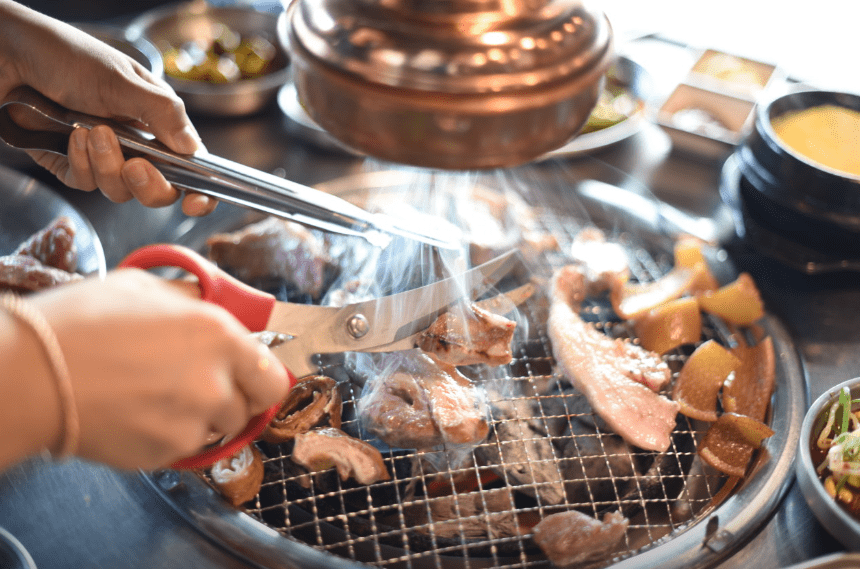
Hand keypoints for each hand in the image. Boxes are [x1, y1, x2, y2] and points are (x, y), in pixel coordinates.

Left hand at [0, 1, 215, 215]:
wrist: (8, 56)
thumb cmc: (67, 55)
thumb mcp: (123, 80)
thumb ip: (163, 114)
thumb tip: (193, 150)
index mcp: (160, 121)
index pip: (192, 166)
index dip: (200, 190)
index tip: (195, 202)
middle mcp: (136, 143)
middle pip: (158, 190)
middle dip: (149, 185)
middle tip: (135, 166)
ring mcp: (104, 156)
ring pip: (119, 191)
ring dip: (106, 166)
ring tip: (89, 131)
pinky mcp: (72, 164)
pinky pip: (85, 184)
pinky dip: (80, 165)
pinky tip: (71, 136)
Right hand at [29, 270, 289, 469]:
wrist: (30, 376)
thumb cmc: (80, 324)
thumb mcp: (145, 288)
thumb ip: (193, 299)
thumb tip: (214, 303)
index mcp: (218, 334)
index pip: (273, 375)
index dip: (260, 377)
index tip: (249, 377)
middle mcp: (215, 381)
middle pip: (252, 408)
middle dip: (235, 400)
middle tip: (204, 389)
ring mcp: (192, 423)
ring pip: (217, 431)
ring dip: (199, 419)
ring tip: (157, 398)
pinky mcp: (164, 453)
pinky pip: (182, 449)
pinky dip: (166, 437)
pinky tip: (136, 414)